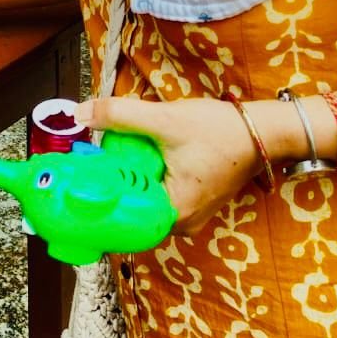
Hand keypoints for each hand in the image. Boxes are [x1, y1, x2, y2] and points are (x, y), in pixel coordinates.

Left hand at [75, 96, 264, 233]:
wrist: (264, 131)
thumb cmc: (221, 131)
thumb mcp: (165, 120)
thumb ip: (120, 116)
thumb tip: (80, 114)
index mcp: (172, 215)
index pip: (118, 218)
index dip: (92, 199)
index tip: (72, 181)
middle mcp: (179, 223)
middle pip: (128, 208)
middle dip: (107, 184)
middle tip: (86, 162)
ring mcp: (187, 214)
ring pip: (142, 199)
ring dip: (125, 178)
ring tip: (107, 156)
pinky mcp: (190, 200)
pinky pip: (156, 193)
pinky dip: (143, 176)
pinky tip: (133, 157)